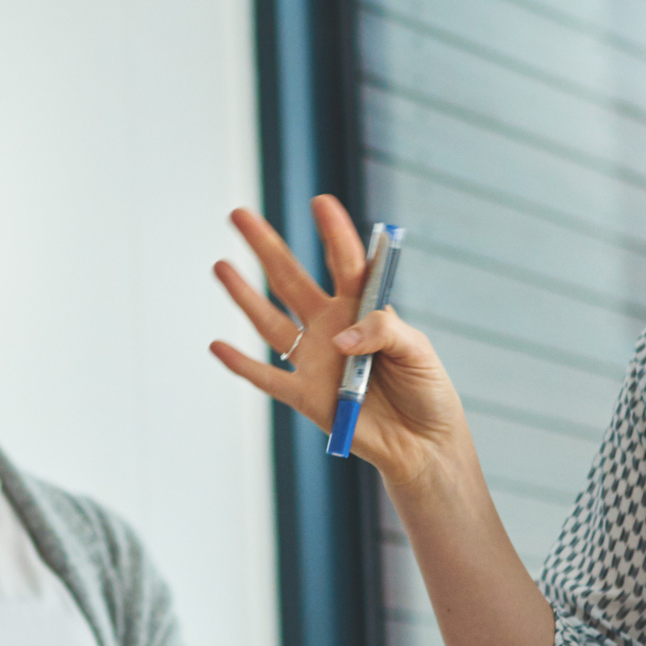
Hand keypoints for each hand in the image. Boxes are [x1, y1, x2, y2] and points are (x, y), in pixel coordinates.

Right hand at [208, 194, 475, 480]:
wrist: (423, 443)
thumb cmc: (427, 390)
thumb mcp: (418, 352)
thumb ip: (383, 332)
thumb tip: (338, 338)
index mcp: (364, 309)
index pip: (345, 262)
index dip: (334, 232)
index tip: (321, 201)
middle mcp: (331, 327)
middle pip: (291, 280)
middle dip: (266, 247)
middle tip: (240, 215)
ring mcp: (314, 361)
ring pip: (270, 322)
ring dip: (244, 295)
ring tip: (221, 266)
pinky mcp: (306, 397)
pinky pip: (267, 378)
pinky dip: (241, 365)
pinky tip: (218, 346)